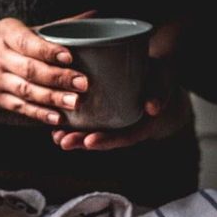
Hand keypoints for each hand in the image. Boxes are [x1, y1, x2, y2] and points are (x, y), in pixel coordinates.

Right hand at [0, 15, 90, 123]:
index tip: (69, 56)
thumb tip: (90, 17)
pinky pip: (19, 107)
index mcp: (6, 34)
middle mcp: (0, 58)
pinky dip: (38, 114)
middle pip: (30, 70)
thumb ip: (52, 28)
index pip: (28, 43)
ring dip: (51, 98)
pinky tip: (55, 118)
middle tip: (82, 83)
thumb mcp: (16, 28)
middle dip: (58, 77)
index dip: (48, 50)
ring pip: (26, 91)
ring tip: (73, 102)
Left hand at [52, 59, 191, 149]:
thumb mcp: (163, 82)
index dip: (105, 141)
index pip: (121, 138)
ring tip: (55, 136)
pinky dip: (68, 121)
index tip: (89, 142)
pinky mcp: (99, 113)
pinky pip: (82, 121)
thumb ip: (159, 92)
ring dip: (70, 135)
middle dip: (80, 141)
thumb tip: (152, 107)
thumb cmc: (160, 79)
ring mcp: (109, 123)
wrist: (155, 75)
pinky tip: (52, 120)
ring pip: (88, 133)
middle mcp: (122, 129)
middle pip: (100, 139)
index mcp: (139, 127)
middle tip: (63, 141)